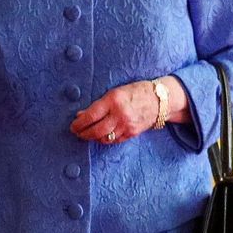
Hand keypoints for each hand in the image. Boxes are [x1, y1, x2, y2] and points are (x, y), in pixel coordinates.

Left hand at [69, 77, 187, 143]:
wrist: (158, 100)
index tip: (73, 126)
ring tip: (88, 134)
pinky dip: (105, 139)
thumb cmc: (135, 92)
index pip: (91, 115)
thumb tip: (81, 115)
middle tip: (77, 133)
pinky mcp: (132, 133)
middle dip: (84, 134)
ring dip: (93, 138)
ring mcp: (126, 125)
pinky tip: (101, 136)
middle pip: (96, 130)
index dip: (79, 123)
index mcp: (113, 100)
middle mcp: (120, 114)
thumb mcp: (115, 92)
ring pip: (104, 138)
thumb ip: (99, 104)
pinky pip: (114, 140)